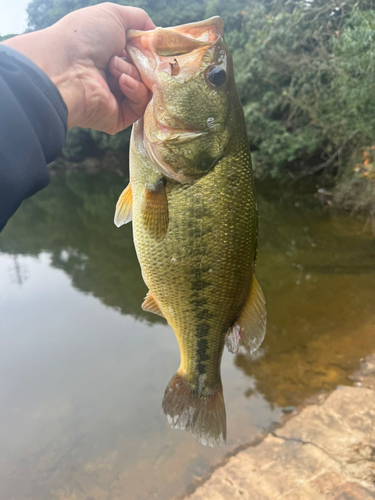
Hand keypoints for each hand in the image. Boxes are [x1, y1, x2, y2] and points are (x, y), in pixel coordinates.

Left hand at [3, 3, 154, 132]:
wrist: (65, 68)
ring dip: (134, 73)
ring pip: (146, 89)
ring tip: (113, 67)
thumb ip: (139, 20)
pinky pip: (140, 106)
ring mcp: (115, 99)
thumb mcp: (113, 15)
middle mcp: (112, 78)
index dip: (149, 51)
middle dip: (143, 62)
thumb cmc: (84, 38)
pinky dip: (135, 91)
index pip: (141, 56)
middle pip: (147, 73)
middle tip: (133, 55)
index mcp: (110, 55)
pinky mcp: (118, 118)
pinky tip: (121, 81)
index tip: (152, 45)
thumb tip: (156, 33)